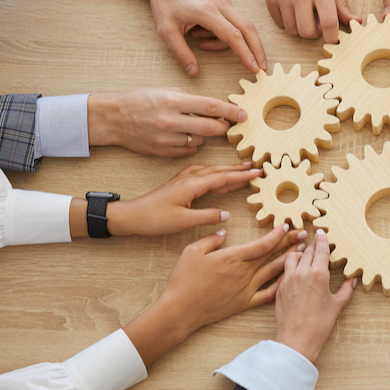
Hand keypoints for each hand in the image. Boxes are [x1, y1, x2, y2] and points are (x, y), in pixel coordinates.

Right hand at [87, 88, 245, 156]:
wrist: (115, 118)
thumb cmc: (142, 100)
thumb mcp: (167, 91)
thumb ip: (191, 100)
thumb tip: (215, 108)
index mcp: (174, 101)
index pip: (211, 106)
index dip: (231, 111)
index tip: (243, 114)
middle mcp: (171, 121)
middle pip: (211, 128)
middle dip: (225, 128)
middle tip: (230, 126)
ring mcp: (167, 138)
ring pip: (200, 141)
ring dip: (204, 136)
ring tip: (194, 127)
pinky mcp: (163, 151)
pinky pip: (188, 151)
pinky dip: (191, 144)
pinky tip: (184, 136)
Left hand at [108, 163, 262, 235]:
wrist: (132, 215)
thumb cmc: (154, 219)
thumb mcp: (183, 222)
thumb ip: (207, 216)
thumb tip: (226, 214)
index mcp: (192, 185)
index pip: (222, 177)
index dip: (241, 175)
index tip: (258, 172)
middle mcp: (189, 178)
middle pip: (219, 170)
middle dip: (238, 169)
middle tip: (256, 167)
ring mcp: (183, 179)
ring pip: (211, 170)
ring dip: (227, 169)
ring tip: (242, 169)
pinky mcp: (179, 183)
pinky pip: (202, 173)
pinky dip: (215, 172)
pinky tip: (216, 174)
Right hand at [123, 224, 304, 364]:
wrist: (180, 310)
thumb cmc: (183, 280)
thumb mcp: (192, 251)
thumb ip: (211, 239)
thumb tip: (225, 231)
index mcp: (233, 257)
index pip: (262, 243)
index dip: (277, 234)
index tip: (287, 226)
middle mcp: (244, 272)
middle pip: (272, 255)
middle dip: (290, 243)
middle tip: (304, 234)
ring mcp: (246, 289)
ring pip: (273, 272)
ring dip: (289, 261)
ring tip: (302, 252)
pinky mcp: (244, 303)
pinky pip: (267, 294)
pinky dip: (280, 286)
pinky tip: (290, 280)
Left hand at [138, 0, 266, 75]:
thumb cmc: (165, 4)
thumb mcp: (167, 31)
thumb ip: (181, 53)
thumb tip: (194, 72)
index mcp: (207, 11)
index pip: (233, 35)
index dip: (245, 53)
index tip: (254, 68)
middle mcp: (221, 4)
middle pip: (248, 28)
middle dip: (257, 49)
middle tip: (261, 67)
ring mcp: (224, 1)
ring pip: (241, 26)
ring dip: (228, 42)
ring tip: (201, 43)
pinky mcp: (224, 2)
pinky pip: (233, 22)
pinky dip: (224, 34)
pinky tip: (202, 33)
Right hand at [252, 0, 358, 42]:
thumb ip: (343, 5)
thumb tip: (356, 22)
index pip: (329, 23)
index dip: (332, 37)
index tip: (333, 38)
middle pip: (307, 32)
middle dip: (315, 33)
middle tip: (317, 23)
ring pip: (292, 30)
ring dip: (301, 28)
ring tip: (305, 15)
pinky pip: (280, 23)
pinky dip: (288, 22)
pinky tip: (293, 10)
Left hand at [274, 229, 355, 361]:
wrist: (296, 340)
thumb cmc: (318, 325)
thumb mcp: (337, 305)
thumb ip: (346, 290)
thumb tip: (352, 280)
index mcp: (318, 274)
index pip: (321, 249)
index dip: (322, 239)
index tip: (322, 232)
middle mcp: (302, 273)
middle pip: (307, 250)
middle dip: (313, 244)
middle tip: (317, 241)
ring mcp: (288, 279)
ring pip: (292, 256)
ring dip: (300, 253)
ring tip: (305, 255)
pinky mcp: (279, 288)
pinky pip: (285, 270)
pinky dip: (291, 266)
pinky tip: (295, 270)